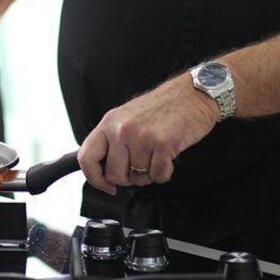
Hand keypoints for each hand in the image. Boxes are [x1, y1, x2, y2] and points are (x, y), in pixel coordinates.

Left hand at [77, 74, 219, 194]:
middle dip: (129, 177)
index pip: (86, 157)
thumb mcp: (127, 117)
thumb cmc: (163, 107)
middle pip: (115, 174)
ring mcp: (141, 136)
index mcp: (109, 122)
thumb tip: (102, 170)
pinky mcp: (163, 144)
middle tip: (141, 164)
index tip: (106, 185)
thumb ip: (112, 141)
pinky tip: (168, 156)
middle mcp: (122, 129)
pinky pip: (158, 176)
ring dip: (150, 172)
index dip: (95, 178)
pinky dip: (165, 172)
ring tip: (157, 153)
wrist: (192, 94)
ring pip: (138, 178)